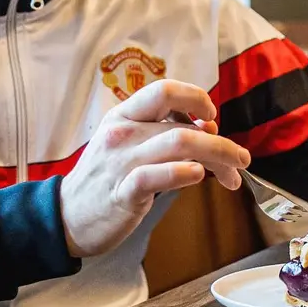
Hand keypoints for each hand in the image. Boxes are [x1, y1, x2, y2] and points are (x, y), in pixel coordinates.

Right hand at [60, 80, 250, 257]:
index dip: (197, 99)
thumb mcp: (130, 146)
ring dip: (217, 157)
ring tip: (233, 174)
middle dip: (221, 143)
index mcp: (124, 114)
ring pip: (179, 145)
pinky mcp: (122, 191)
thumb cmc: (106, 179)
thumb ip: (164, 134)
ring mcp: (121, 161)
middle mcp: (122, 132)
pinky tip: (199, 176)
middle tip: (240, 159)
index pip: (166, 90)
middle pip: (182, 125)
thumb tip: (208, 128)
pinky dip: (184, 173)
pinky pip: (157, 176)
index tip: (212, 119)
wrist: (67, 216)